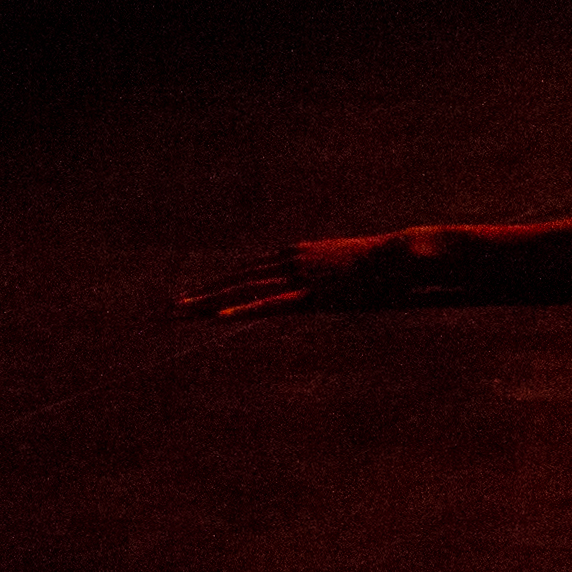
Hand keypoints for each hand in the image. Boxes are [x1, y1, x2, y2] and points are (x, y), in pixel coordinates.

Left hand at [175, 229, 433, 318]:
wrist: (402, 255)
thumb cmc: (384, 263)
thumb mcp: (349, 269)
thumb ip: (331, 277)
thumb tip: (331, 286)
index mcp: (296, 254)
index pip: (247, 272)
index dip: (217, 286)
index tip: (193, 298)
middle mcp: (289, 261)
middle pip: (235, 280)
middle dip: (200, 295)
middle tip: (168, 310)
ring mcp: (298, 276)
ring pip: (243, 290)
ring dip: (209, 304)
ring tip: (179, 315)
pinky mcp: (311, 293)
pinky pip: (270, 304)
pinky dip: (243, 309)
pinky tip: (219, 318)